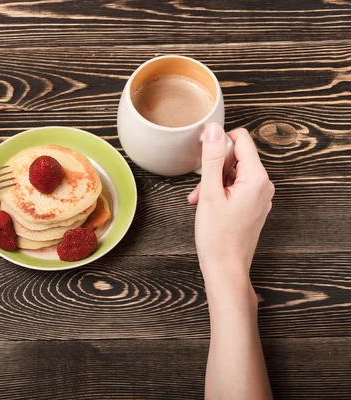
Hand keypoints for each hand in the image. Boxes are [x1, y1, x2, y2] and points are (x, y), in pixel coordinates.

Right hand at [188, 122, 273, 295]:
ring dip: (213, 182)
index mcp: (257, 178)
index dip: (219, 143)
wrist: (225, 268)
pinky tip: (206, 205)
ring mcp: (259, 197)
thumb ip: (211, 158)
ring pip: (232, 173)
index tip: (203, 157)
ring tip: (200, 201)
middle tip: (199, 188)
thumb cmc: (218, 236)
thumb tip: (213, 129)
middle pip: (236, 157)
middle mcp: (263, 185)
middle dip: (213, 168)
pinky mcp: (252, 206)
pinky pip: (235, 188)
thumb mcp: (210, 193)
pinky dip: (219, 192)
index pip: (241, 140)